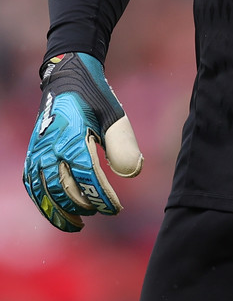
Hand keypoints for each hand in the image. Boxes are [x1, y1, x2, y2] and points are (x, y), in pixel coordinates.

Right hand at [23, 52, 142, 231]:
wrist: (66, 78)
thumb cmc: (94, 98)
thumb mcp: (114, 116)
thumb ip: (123, 144)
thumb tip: (133, 173)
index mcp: (73, 137)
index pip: (88, 177)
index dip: (102, 197)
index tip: (116, 209)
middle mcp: (51, 147)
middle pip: (65, 189)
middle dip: (85, 205)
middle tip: (102, 210)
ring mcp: (38, 152)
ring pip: (45, 192)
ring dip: (61, 211)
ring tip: (79, 222)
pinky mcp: (32, 154)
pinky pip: (32, 185)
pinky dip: (43, 202)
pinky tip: (56, 210)